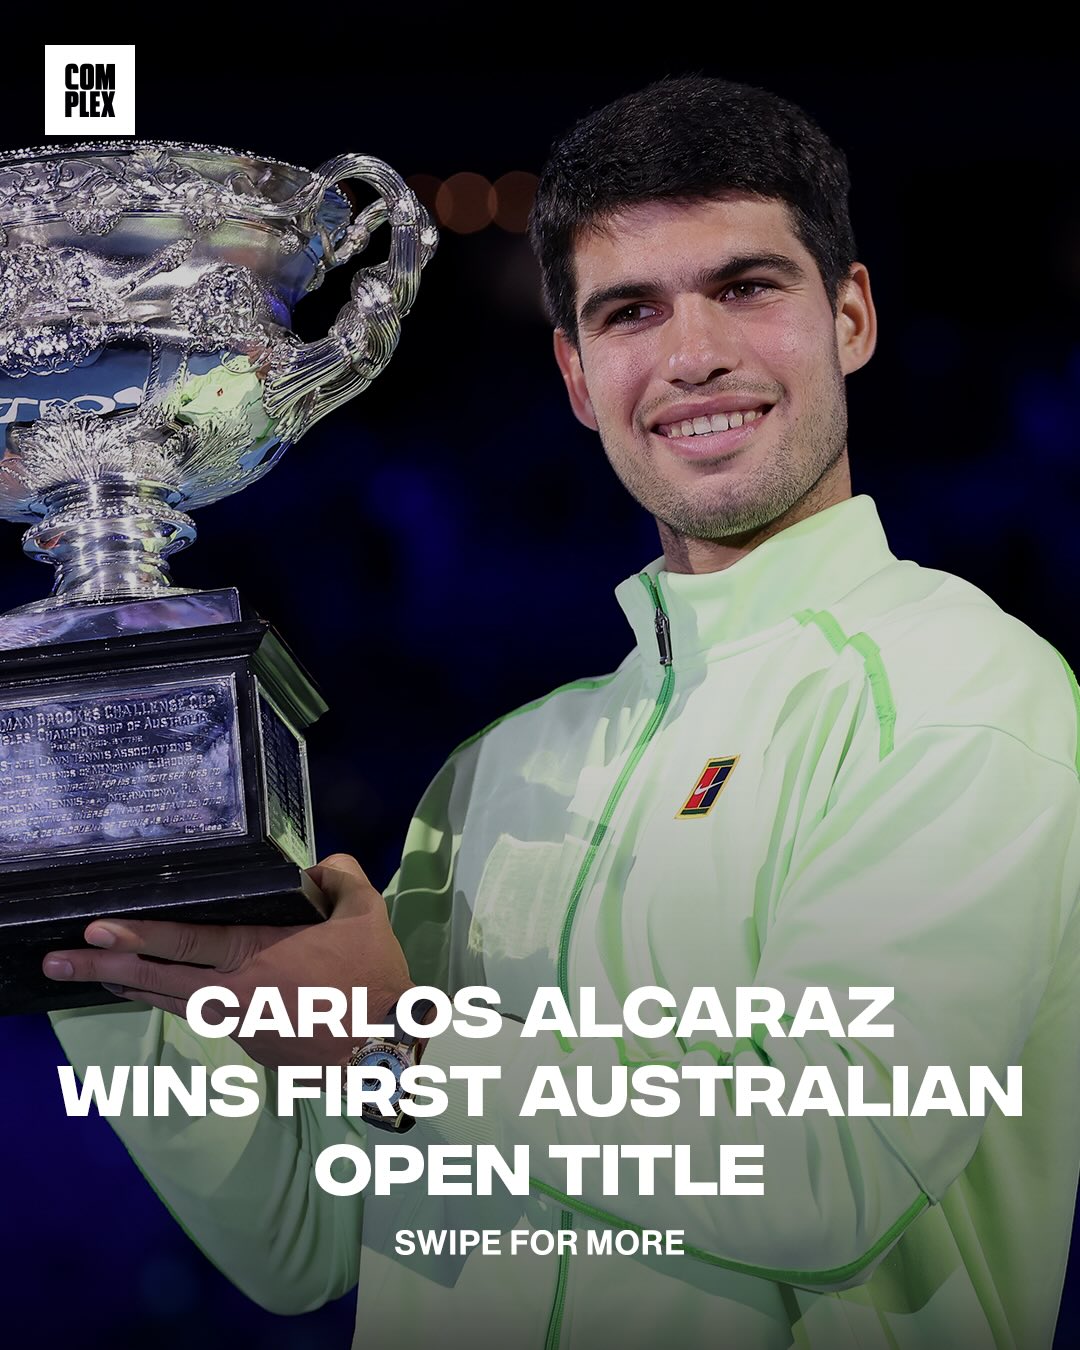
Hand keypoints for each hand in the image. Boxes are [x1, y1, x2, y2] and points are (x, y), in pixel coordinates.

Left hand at [41, 853, 413, 1070]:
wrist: (385, 1051)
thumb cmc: (375, 980)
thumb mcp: (366, 914)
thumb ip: (341, 876)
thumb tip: (317, 867)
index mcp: (261, 955)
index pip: (187, 942)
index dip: (139, 935)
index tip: (95, 930)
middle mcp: (238, 992)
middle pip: (159, 980)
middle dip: (103, 969)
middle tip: (57, 962)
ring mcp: (240, 1023)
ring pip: (174, 1002)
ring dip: (134, 987)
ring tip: (96, 975)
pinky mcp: (251, 1044)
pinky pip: (206, 1014)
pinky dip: (181, 1000)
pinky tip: (171, 991)